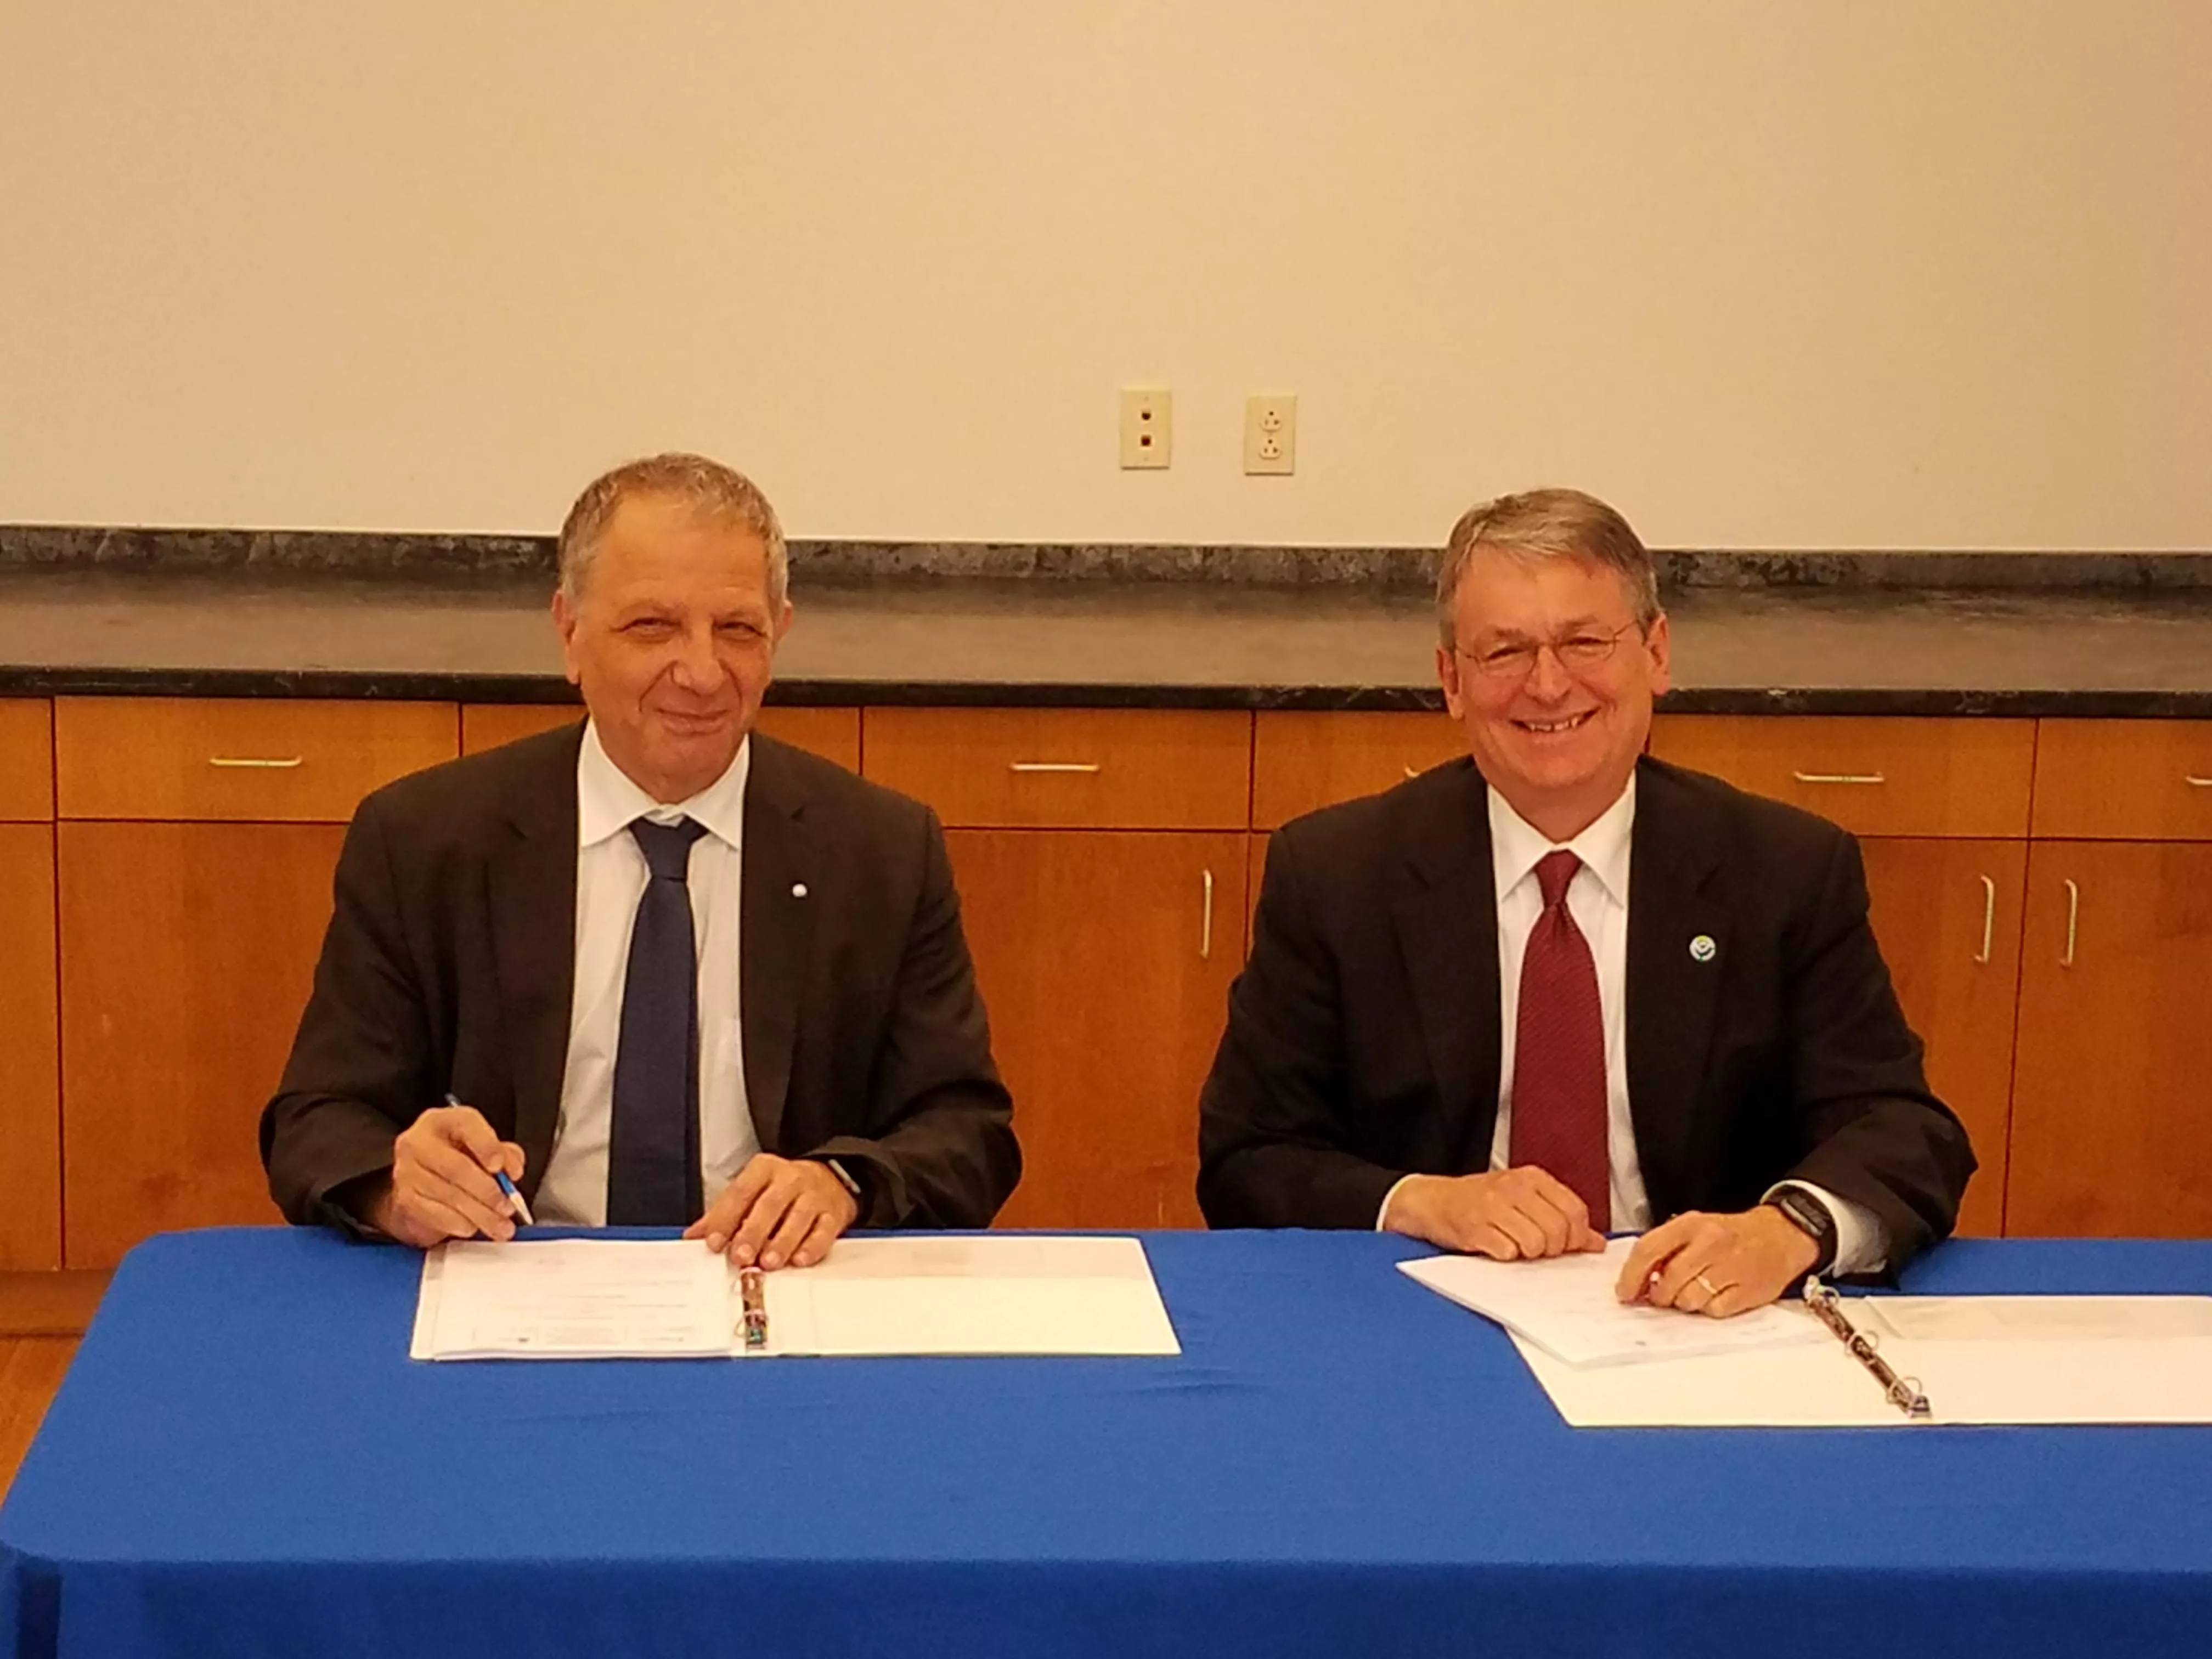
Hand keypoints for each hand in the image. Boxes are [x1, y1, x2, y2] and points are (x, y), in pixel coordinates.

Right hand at [365, 1104, 525, 1247]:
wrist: (421, 1182)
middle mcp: (420, 1142)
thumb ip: (506, 1154)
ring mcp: (407, 1171)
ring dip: (479, 1214)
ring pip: (448, 1195)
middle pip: (457, 1167)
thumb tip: (513, 1171)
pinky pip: (435, 1214)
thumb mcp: (485, 1147)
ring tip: (500, 1225)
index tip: (500, 1166)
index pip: (466, 1124)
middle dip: (488, 1192)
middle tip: (508, 1208)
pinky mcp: (405, 1198)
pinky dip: (458, 1223)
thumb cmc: (459, 1159)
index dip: (486, 1146)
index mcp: (444, 1121)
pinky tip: (473, 1228)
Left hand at [684, 1154, 857, 1269]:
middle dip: (753, 1232)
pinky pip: (824, 1230)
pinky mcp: (834, 1213)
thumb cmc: (783, 1190)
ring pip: (798, 1218)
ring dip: (782, 1242)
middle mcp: (791, 1179)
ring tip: (768, 1263)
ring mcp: (815, 1195)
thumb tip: (695, 1235)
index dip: (725, 1218)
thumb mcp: (752, 1191)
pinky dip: (812, 1246)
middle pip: (770, 1205)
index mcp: (764, 1170)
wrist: (831, 1178)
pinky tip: (800, 1259)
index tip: (713, 1242)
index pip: (741, 1192)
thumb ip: (724, 1213)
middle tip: (741, 1256)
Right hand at [1382, 1167, 1607, 1260]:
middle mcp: (1514, 1187)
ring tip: (1515, 1248)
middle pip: (1558, 1230)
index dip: (1575, 1236)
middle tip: (1538, 1250)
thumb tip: (1596, 1242)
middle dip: (1553, 1250)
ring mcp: (1493, 1206)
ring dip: (1529, 1255)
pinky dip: (1505, 1257)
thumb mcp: (1523, 1200)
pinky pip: (1507, 1253)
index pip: (1575, 1211)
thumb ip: (1560, 1217)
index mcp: (1532, 1178)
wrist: (1431, 1201)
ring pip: (1535, 1244)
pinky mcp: (1475, 1228)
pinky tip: (1496, 1248)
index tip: (1563, 1245)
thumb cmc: (1480, 1202)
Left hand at [1614, 1206, 1818, 1317]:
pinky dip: (1710, 1309)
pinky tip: (1717, 1295)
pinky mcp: (1748, 1291)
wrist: (1781, 1236)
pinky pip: (1713, 1311)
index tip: (1624, 1293)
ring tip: (1696, 1289)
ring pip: (1688, 1300)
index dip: (1630, 1276)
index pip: (1648, 1250)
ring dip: (1685, 1302)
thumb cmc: (1731, 1234)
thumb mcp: (1695, 1228)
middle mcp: (1710, 1244)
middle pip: (1667, 1282)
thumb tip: (1638, 1280)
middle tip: (1664, 1294)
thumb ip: (1666, 1248)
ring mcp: (1730, 1268)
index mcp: (1691, 1225)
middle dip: (1659, 1295)